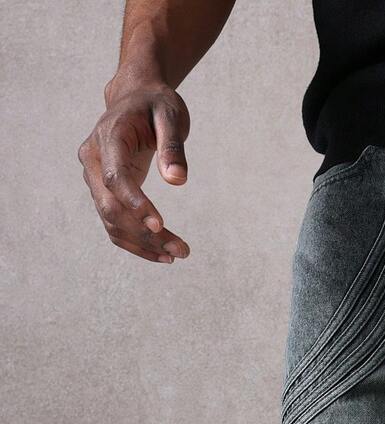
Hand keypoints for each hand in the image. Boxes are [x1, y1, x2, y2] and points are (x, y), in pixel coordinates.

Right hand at [79, 75, 190, 263]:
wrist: (135, 99)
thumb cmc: (155, 104)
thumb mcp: (170, 115)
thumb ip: (173, 146)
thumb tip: (177, 180)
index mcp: (108, 138)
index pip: (114, 177)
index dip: (134, 203)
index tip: (159, 225)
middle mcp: (93, 160)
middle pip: (111, 207)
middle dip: (144, 233)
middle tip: (182, 250)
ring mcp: (94, 178)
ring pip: (111, 222)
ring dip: (143, 244)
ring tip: (178, 254)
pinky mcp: (104, 192)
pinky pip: (114, 224)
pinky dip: (137, 243)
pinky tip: (163, 253)